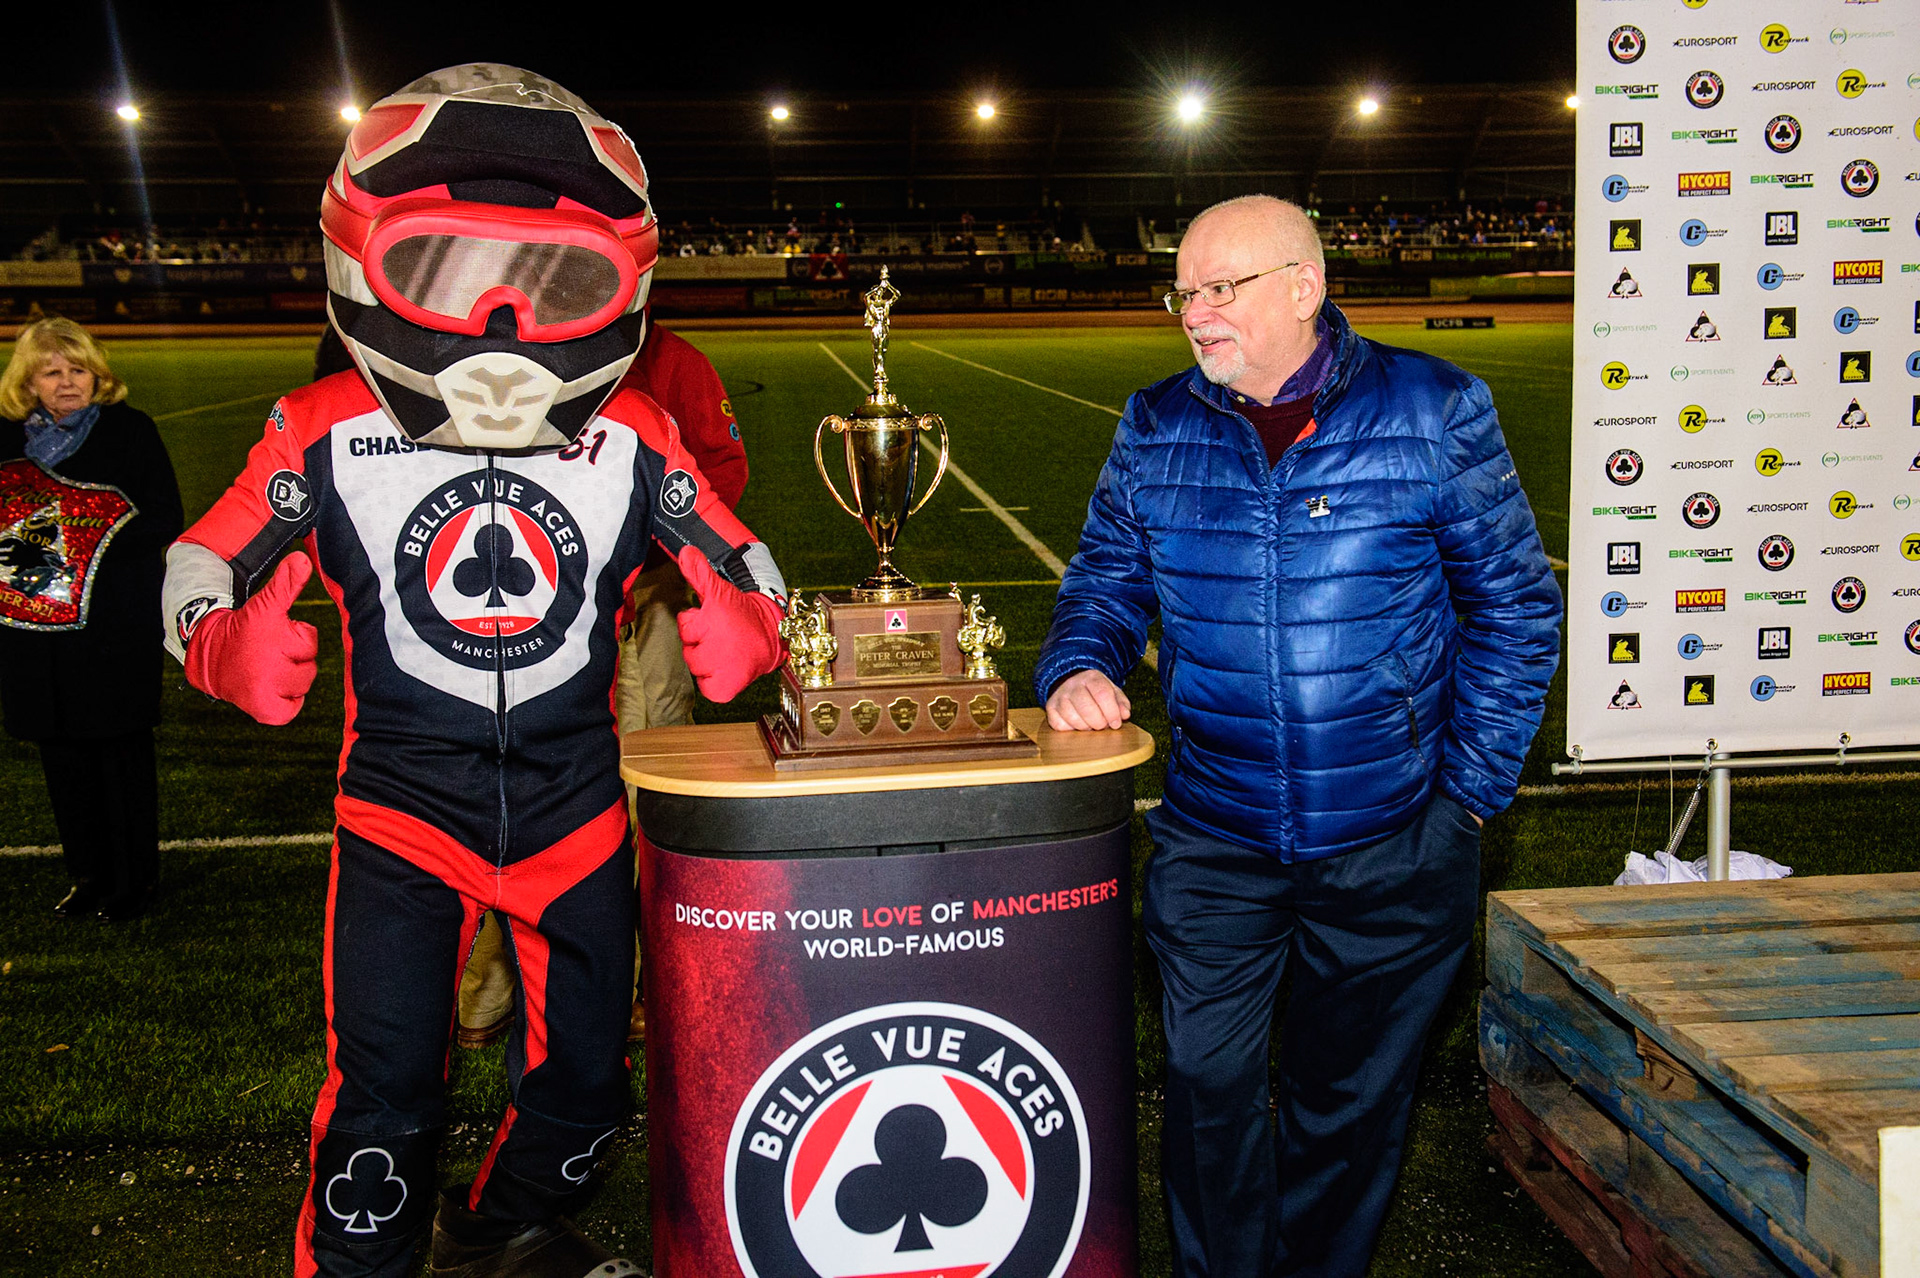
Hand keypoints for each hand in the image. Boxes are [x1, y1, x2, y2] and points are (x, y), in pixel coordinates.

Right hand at [184, 553, 318, 725]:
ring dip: (290, 679)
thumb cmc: (243, 629)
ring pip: (301, 686)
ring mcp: (267, 692)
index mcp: (276, 640)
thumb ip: (286, 583)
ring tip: (266, 668)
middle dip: (293, 658)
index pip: (309, 641)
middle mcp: (272, 670)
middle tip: (267, 653)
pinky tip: (270, 687)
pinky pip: (292, 709)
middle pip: (309, 666)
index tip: (271, 635)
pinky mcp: (264, 711)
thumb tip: (302, 559)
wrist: (209, 657)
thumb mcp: (265, 604)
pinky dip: (286, 702)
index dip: (293, 636)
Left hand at [674, 544, 783, 702]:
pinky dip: (714, 682)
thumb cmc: (743, 612)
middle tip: (723, 636)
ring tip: (726, 650)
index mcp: (708, 622)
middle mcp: (712, 649)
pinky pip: (707, 688)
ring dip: (706, 661)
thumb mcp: (719, 589)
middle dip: (701, 643)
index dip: (698, 622)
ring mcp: (719, 671)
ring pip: (697, 667)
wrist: (774, 634)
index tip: (717, 620)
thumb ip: (698, 571)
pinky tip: (726, 668)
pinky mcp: (724, 689)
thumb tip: (684, 550)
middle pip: (688, 649)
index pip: (684, 626)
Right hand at [1045, 669, 1130, 730]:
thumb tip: (1124, 715)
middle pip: (1087, 708)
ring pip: (1073, 719)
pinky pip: (1061, 726)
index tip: (1116, 723)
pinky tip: (1077, 724)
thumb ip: (1121, 703)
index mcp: (1091, 677)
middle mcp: (1072, 685)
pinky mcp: (1050, 708)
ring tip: (1091, 724)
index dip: (1112, 712)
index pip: (1103, 694)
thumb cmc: (1095, 692)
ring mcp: (1059, 696)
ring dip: (1086, 727)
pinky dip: (1071, 730)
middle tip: (1103, 726)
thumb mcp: (1111, 692)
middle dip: (1099, 723)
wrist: (1070, 683)